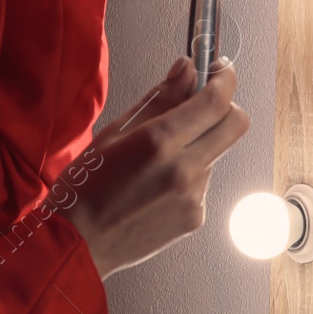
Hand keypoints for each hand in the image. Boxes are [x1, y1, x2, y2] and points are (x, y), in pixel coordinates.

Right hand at [58, 55, 250, 279]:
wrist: (76, 245)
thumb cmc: (85, 186)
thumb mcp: (114, 131)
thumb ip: (159, 98)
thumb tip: (187, 69)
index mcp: (158, 141)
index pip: (215, 100)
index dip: (225, 78)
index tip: (221, 68)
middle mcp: (183, 169)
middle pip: (236, 124)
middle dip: (227, 105)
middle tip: (206, 101)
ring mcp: (192, 197)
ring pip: (218, 151)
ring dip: (202, 142)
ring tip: (160, 157)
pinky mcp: (195, 217)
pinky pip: (205, 180)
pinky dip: (190, 172)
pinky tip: (157, 183)